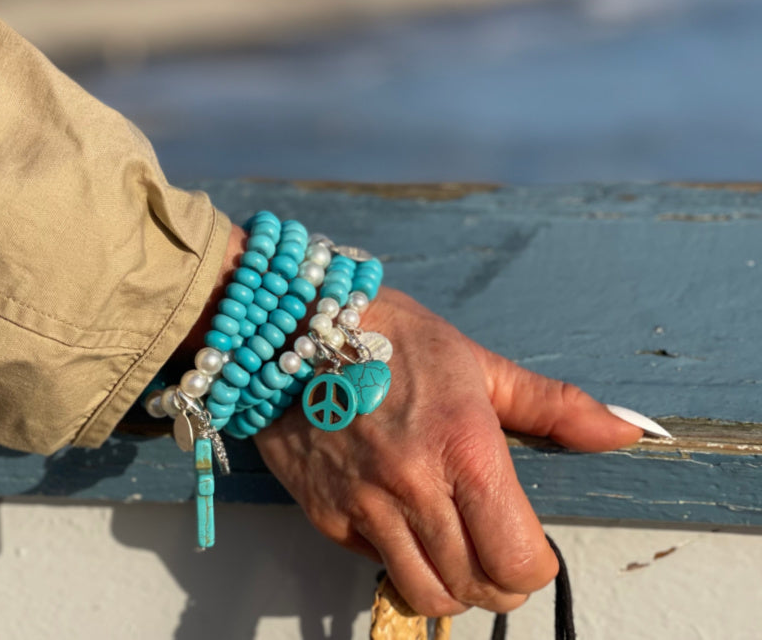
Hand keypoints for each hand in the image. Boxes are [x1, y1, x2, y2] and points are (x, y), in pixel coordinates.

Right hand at [255, 286, 642, 616]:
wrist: (296, 327)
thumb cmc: (392, 336)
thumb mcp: (477, 362)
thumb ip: (555, 406)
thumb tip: (626, 430)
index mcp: (464, 444)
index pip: (518, 557)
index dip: (536, 565)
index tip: (531, 547)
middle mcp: (414, 484)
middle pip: (478, 587)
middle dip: (502, 583)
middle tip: (500, 554)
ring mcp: (365, 505)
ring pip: (427, 595)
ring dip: (454, 587)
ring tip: (456, 551)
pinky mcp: (328, 515)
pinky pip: (376, 567)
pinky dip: (401, 562)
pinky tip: (405, 525)